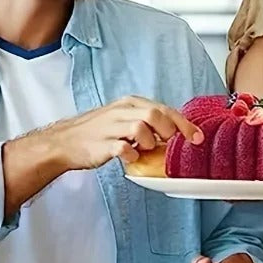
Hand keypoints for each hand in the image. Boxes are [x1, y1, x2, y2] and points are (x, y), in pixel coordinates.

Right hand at [47, 95, 202, 169]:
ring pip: (141, 127)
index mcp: (131, 103)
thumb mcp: (125, 119)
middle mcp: (122, 111)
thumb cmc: (100, 132)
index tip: (197, 137)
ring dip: (150, 143)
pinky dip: (132, 155)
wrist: (66, 141)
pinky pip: (123, 148)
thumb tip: (175, 133)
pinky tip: (131, 158)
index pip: (164, 109)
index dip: (184, 124)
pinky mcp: (102, 145)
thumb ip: (148, 122)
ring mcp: (111, 127)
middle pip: (155, 114)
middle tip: (169, 144)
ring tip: (145, 150)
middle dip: (169, 131)